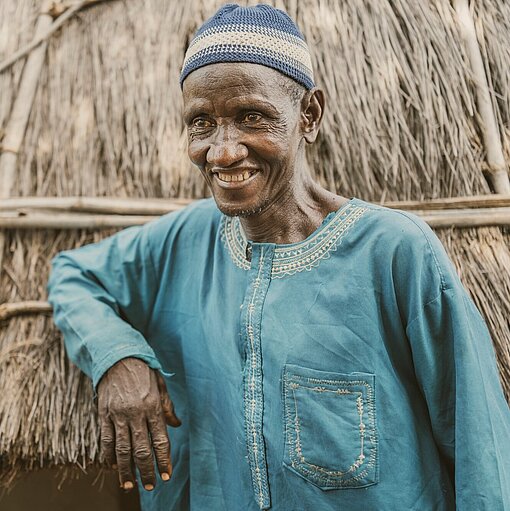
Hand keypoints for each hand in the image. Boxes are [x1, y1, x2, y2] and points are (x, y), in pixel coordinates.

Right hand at [97, 357, 180, 490]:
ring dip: (126, 470)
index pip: (160, 440)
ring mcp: (118, 414)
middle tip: (149, 485)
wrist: (118, 357)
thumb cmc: (143, 372)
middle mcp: (136, 413)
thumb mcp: (161, 386)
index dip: (163, 460)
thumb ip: (168, 407)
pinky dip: (109, 455)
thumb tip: (177, 425)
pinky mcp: (104, 414)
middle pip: (141, 449)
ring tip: (129, 485)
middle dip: (146, 470)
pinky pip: (106, 440)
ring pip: (122, 449)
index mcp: (153, 406)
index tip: (166, 475)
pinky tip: (113, 466)